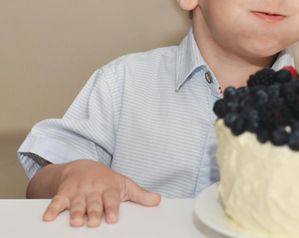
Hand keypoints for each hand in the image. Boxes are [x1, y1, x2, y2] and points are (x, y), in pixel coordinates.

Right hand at [41, 159, 160, 226]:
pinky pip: (57, 201)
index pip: (111, 198)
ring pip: (76, 203)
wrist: (82, 167)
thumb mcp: (124, 185)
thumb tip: (158, 201)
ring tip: (76, 222)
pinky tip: (48, 217)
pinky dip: (52, 208)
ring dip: (76, 212)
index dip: (112, 208)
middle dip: (93, 211)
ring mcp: (78, 191)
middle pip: (93, 202)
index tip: (112, 218)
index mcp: (109, 188)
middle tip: (93, 222)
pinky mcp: (63, 194)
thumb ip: (140, 195)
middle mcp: (93, 189)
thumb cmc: (107, 181)